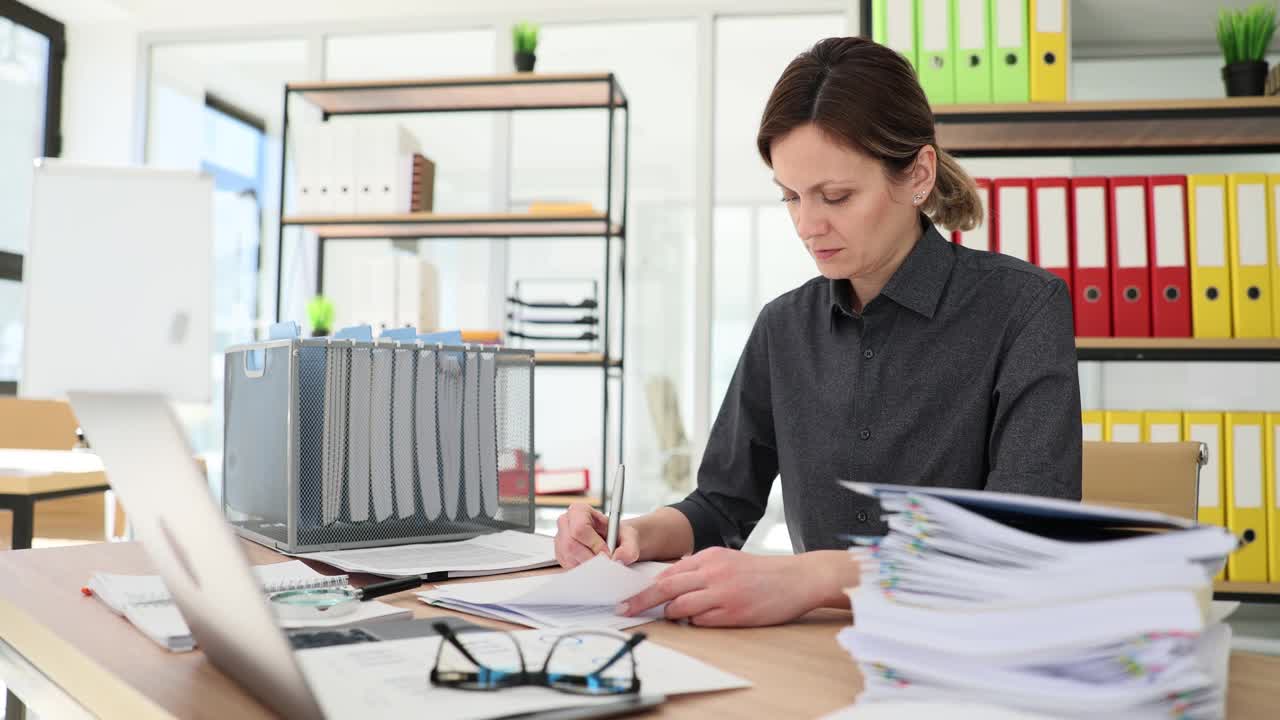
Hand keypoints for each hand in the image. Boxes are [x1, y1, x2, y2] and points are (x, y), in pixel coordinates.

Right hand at [553, 503, 640, 567]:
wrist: (614, 541)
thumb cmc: (618, 535)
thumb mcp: (629, 537)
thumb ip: (628, 548)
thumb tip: (618, 558)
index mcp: (579, 511)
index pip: (580, 528)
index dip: (594, 544)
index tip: (608, 553)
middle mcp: (565, 523)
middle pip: (571, 545)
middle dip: (590, 558)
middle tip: (605, 562)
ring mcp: (560, 539)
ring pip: (569, 558)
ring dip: (587, 565)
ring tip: (601, 561)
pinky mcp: (560, 554)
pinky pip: (568, 566)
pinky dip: (583, 569)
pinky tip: (593, 564)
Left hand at [617, 547, 853, 626]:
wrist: (795, 578)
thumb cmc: (760, 571)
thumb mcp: (726, 559)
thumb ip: (700, 569)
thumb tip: (671, 583)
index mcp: (709, 556)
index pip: (668, 571)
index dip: (646, 586)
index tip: (629, 596)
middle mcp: (712, 572)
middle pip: (666, 587)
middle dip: (641, 601)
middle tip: (624, 611)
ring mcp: (722, 593)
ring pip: (680, 606)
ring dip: (671, 613)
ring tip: (672, 615)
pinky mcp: (733, 613)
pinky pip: (701, 621)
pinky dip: (695, 622)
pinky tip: (701, 619)